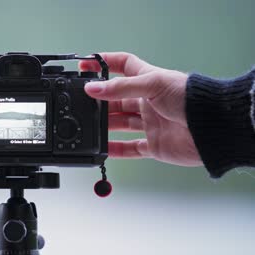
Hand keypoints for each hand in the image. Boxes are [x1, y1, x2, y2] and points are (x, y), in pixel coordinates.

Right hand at [80, 52, 201, 166]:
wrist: (212, 127)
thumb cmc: (191, 98)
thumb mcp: (153, 84)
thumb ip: (120, 87)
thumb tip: (92, 88)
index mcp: (148, 81)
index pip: (123, 66)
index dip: (104, 64)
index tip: (85, 66)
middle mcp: (147, 102)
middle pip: (116, 98)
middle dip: (100, 101)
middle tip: (83, 103)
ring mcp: (150, 123)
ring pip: (120, 123)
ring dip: (104, 125)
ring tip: (89, 126)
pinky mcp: (154, 145)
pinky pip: (130, 149)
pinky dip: (116, 150)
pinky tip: (103, 149)